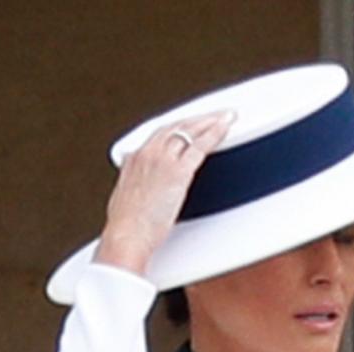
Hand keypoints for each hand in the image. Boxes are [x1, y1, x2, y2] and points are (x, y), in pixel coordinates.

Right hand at [94, 109, 235, 277]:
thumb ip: (138, 188)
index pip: (160, 134)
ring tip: (226, 117)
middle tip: (215, 114)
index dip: (178, 127)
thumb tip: (146, 192)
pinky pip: (200, 147)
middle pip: (175, 127)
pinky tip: (226, 128)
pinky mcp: (178, 172)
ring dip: (210, 122)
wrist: (126, 234)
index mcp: (134, 159)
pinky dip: (215, 134)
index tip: (190, 124)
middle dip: (197, 119)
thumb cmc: (127, 226)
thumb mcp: (128, 199)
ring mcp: (163, 160)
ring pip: (189, 132)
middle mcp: (147, 153)